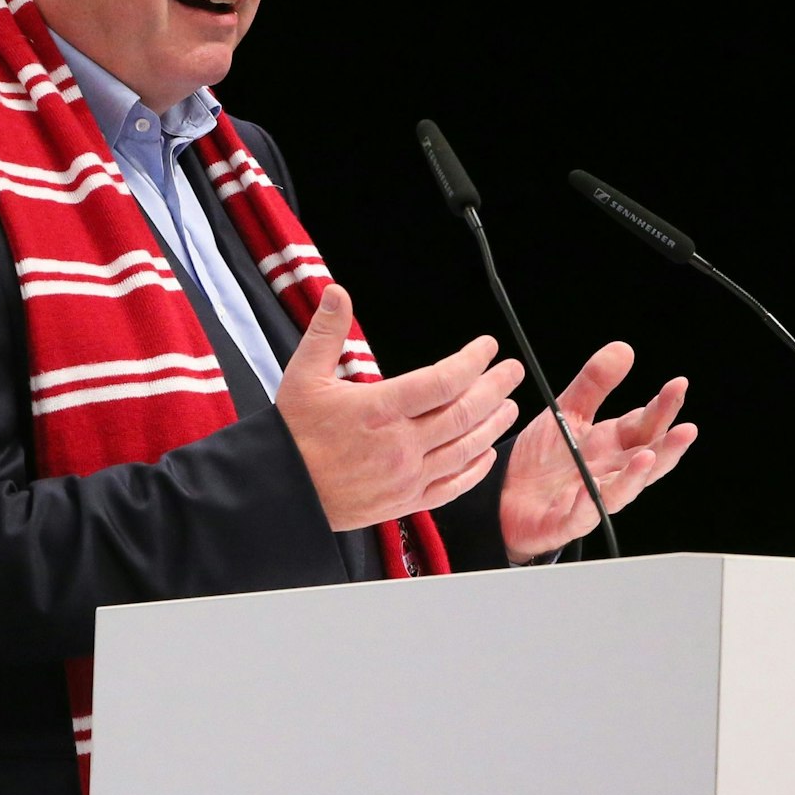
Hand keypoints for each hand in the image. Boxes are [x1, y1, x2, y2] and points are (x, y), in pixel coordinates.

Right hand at [277, 284, 523, 532]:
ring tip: (510, 406)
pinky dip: (475, 469)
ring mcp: (407, 477)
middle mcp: (401, 445)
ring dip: (494, 425)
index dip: (471, 361)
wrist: (282, 491)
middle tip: (512, 371)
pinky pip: (452, 486)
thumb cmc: (293, 434)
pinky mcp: (405, 501)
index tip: (486, 347)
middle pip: (465, 413)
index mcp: (380, 409)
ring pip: (466, 449)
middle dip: (495, 388)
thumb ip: (326, 332)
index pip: (443, 381)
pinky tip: (486, 454)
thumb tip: (337, 292)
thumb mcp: (303, 375)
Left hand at [499, 342, 696, 561]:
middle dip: (668, 447)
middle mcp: (608, 472)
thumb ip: (594, 384)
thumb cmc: (542, 457)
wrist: (504, 493)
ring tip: (648, 457)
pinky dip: (586, 504)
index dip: (663, 408)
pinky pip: (579, 515)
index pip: (644, 425)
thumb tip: (624, 349)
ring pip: (620, 491)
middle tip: (687, 430)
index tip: (678, 385)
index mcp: (611, 444)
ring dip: (636, 476)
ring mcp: (590, 498)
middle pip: (645, 460)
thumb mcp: (566, 412)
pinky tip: (591, 490)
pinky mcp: (565, 521)